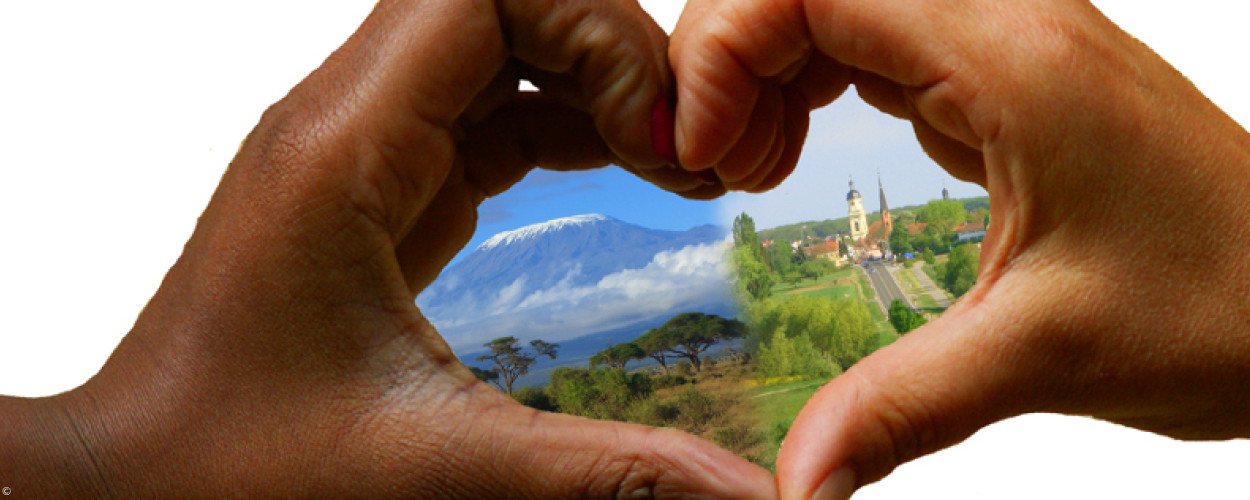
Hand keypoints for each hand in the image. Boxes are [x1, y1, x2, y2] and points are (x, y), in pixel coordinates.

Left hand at [0, 0, 770, 496]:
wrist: (131, 486)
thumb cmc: (231, 469)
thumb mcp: (439, 466)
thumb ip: (606, 470)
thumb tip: (746, 496)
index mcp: (344, 149)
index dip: (596, 32)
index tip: (660, 133)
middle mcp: (345, 124)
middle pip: (504, 3)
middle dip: (611, 53)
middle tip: (685, 149)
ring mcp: (359, 151)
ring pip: (498, 50)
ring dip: (595, 87)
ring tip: (676, 165)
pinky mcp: (378, 189)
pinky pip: (486, 113)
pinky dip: (566, 127)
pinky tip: (626, 173)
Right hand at [668, 0, 1249, 495]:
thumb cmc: (1227, 310)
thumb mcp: (1035, 357)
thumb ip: (893, 407)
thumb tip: (791, 482)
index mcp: (1012, 54)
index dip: (723, 51)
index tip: (703, 153)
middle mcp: (1014, 22)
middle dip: (736, 59)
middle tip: (720, 167)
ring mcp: (1020, 46)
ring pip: (852, 7)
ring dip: (778, 70)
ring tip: (758, 166)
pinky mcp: (1023, 83)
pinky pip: (894, 45)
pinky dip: (828, 86)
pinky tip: (816, 158)